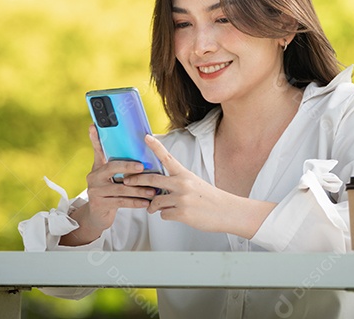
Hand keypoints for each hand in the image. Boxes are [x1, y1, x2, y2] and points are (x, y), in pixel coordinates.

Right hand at [62, 125, 156, 245]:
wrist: (97, 216)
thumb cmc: (110, 193)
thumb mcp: (111, 178)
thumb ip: (119, 167)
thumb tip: (139, 153)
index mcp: (98, 167)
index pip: (97, 150)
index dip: (95, 138)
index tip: (93, 126)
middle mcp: (93, 177)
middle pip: (112, 167)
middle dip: (128, 167)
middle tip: (142, 167)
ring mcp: (95, 191)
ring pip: (121, 188)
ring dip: (139, 190)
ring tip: (152, 191)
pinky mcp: (100, 204)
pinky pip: (121, 202)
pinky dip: (135, 202)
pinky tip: (146, 203)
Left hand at [124, 135, 275, 237]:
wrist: (226, 211)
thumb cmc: (210, 198)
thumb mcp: (194, 183)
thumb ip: (177, 183)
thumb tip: (159, 189)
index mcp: (185, 174)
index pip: (168, 157)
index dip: (156, 147)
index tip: (145, 137)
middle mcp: (182, 184)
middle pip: (152, 180)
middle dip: (136, 181)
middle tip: (126, 181)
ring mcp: (181, 199)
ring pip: (154, 202)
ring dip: (152, 206)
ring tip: (154, 208)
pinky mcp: (182, 213)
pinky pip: (163, 215)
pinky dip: (165, 216)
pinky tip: (174, 215)